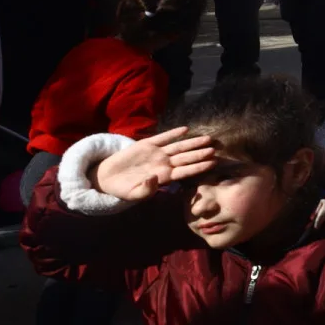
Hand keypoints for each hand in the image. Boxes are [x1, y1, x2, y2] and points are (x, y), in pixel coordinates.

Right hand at [93, 127, 217, 201]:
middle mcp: (164, 163)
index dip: (199, 167)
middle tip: (217, 148)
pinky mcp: (146, 145)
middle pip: (186, 157)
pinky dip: (173, 133)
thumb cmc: (124, 189)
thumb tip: (155, 179)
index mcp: (164, 177)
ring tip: (207, 138)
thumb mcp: (134, 194)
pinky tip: (185, 129)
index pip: (186, 171)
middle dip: (201, 153)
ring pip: (178, 147)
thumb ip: (146, 190)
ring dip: (192, 142)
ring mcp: (156, 153)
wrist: (107, 178)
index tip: (213, 163)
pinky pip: (162, 137)